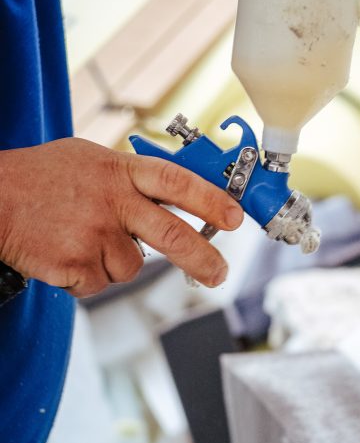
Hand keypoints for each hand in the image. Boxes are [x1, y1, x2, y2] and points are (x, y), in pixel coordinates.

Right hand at [0, 138, 242, 297]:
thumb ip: (132, 177)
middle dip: (204, 259)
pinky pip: (100, 283)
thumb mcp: (91, 160)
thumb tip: (178, 192)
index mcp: (120, 172)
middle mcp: (112, 203)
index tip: (235, 218)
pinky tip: (65, 252)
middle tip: (218, 273)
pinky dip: (87, 276)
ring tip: (82, 237)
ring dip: (114, 261)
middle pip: (174, 236)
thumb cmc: (40, 177)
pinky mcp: (76, 267)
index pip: (178, 184)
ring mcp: (95, 237)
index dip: (212, 201)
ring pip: (131, 267)